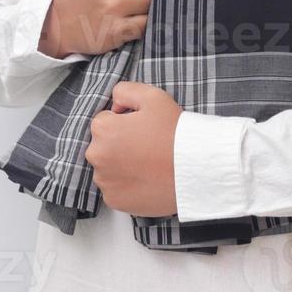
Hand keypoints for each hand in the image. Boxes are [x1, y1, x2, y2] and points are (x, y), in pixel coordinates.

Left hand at [85, 81, 181, 216]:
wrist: (195, 169)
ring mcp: (105, 181)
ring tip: (148, 164)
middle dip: (119, 144)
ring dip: (121, 165)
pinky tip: (145, 179)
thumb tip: (115, 105)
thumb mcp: (153, 96)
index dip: (124, 122)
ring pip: (108, 168)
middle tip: (146, 147)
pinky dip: (126, 185)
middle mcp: (97, 156)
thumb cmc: (174, 132)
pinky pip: (115, 189)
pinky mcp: (114, 201)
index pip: (104, 121)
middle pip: (103, 145)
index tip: (142, 129)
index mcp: (103, 129)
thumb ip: (125, 90)